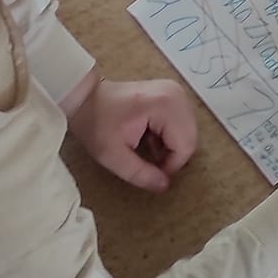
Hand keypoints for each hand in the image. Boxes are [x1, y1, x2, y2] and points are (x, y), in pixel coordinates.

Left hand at [67, 77, 197, 192]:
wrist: (87, 98)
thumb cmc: (97, 125)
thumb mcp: (114, 157)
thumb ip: (141, 174)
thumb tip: (165, 186)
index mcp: (165, 105)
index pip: (185, 145)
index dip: (170, 166)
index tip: (151, 172)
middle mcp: (177, 95)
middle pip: (190, 138)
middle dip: (173, 156)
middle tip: (150, 163)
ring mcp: (176, 91)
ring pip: (188, 131)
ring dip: (172, 147)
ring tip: (149, 148)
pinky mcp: (172, 93)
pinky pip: (182, 122)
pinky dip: (171, 136)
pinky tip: (152, 137)